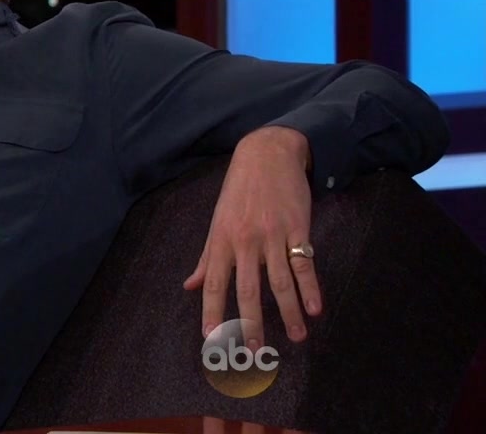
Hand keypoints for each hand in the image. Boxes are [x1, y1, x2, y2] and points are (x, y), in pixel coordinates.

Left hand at [183, 127, 322, 348]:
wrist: (267, 154)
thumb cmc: (238, 192)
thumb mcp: (217, 222)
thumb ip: (206, 258)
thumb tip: (190, 285)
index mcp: (221, 241)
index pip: (214, 284)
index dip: (212, 312)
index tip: (211, 339)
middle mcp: (244, 241)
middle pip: (246, 289)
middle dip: (251, 323)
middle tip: (256, 351)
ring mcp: (271, 235)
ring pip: (279, 281)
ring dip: (289, 312)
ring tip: (297, 337)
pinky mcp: (296, 228)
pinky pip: (303, 263)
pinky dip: (310, 287)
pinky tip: (316, 308)